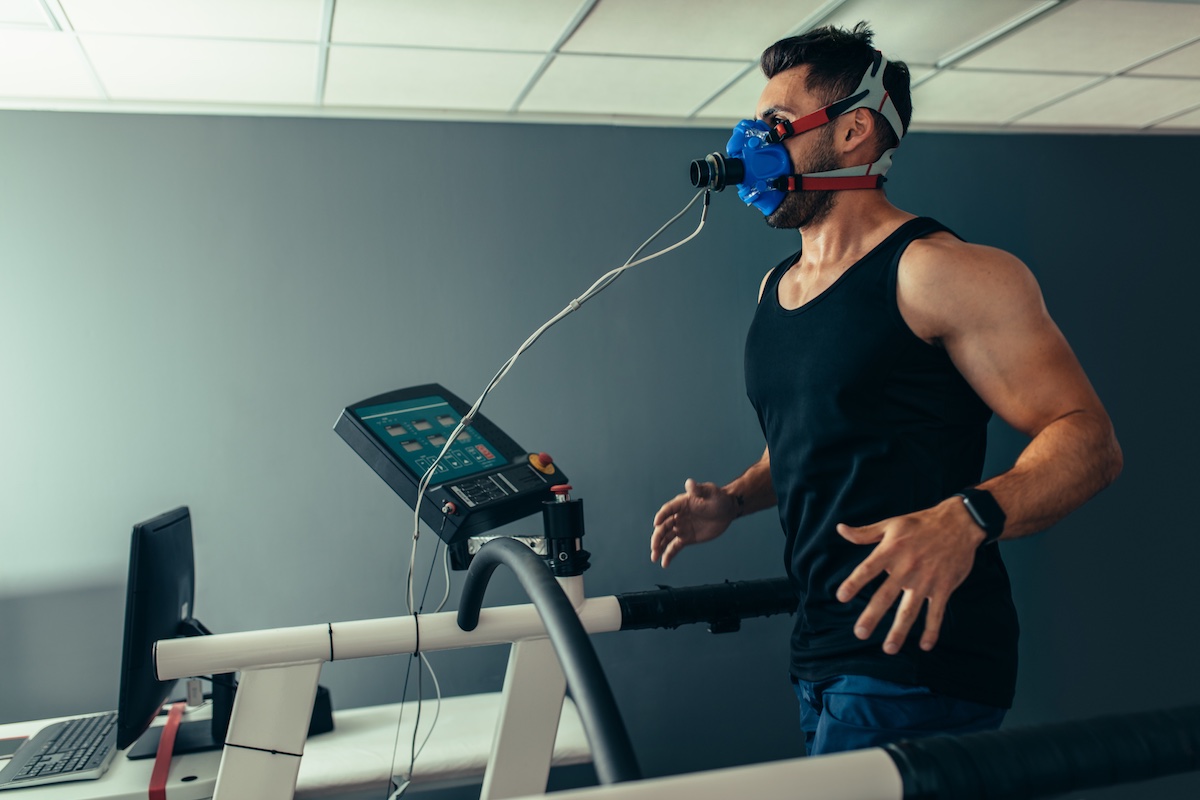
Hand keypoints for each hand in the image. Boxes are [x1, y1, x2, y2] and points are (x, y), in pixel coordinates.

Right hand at [650, 479, 737, 567]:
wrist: (727, 511)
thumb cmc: (718, 498)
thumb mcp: (709, 492)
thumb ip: (698, 490)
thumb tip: (689, 482)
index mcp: (680, 504)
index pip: (668, 510)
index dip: (661, 516)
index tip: (656, 524)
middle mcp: (677, 516)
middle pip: (664, 527)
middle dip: (657, 537)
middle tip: (654, 547)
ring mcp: (681, 528)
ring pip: (666, 538)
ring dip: (659, 547)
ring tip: (654, 558)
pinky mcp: (686, 538)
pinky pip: (674, 547)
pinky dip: (668, 555)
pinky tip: (664, 564)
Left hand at [835, 499, 986, 653]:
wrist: (959, 523)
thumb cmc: (921, 524)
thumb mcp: (891, 524)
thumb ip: (865, 533)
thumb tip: (840, 530)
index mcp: (891, 550)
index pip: (868, 569)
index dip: (854, 583)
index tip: (840, 597)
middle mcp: (907, 567)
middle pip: (886, 595)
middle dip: (872, 616)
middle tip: (860, 633)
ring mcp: (926, 580)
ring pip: (910, 610)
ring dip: (899, 630)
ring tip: (888, 649)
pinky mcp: (943, 587)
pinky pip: (936, 613)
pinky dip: (932, 630)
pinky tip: (925, 645)